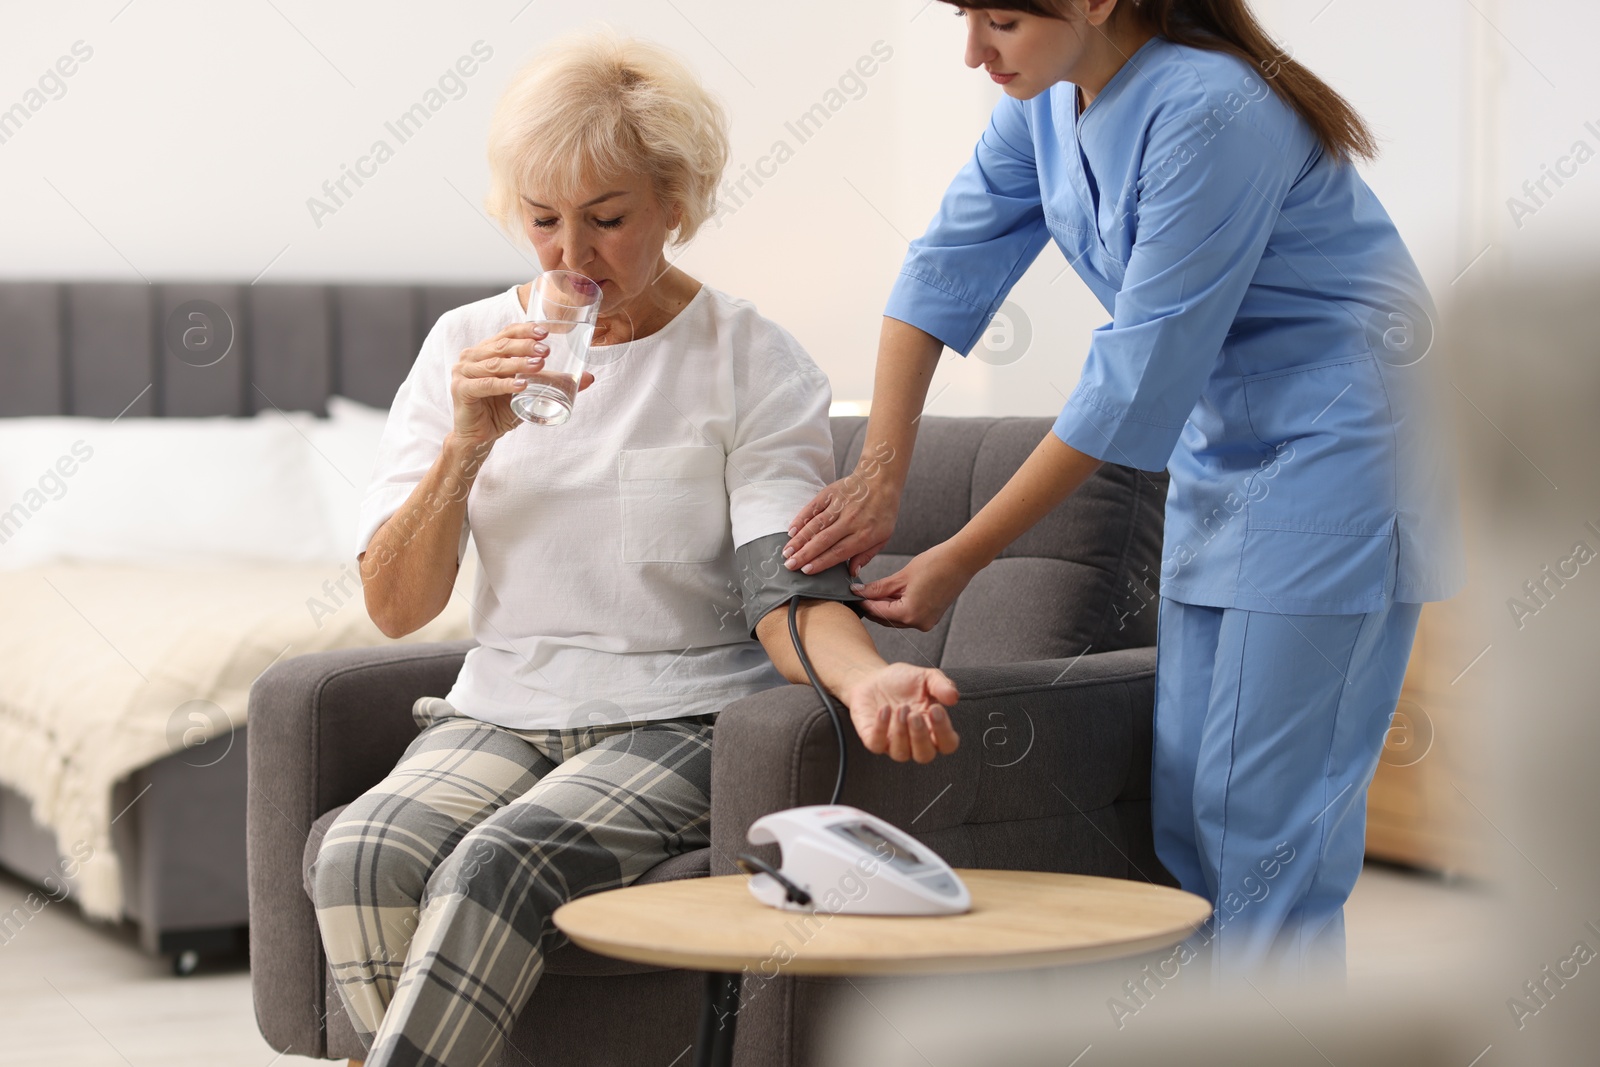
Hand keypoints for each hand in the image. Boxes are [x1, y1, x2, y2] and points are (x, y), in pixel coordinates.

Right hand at [450, 323, 596, 445]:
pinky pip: (486, 385)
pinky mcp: (461, 390)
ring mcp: (463, 372)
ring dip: (518, 364)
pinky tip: (521, 385)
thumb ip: (554, 382)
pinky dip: (505, 385)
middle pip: (501, 345)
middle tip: (546, 350)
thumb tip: (590, 378)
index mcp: (486, 350)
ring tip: (539, 365)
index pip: (507, 333)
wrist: (480, 436)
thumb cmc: (501, 410)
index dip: (525, 330)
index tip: (546, 332)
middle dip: (526, 346)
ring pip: (495, 364)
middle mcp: (472, 356)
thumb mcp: (531, 391)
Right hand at [783, 441, 900, 577]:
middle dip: (804, 554)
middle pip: (823, 540)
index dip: (821, 562)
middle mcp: (850, 521)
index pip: (839, 552)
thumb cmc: (883, 511)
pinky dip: (801, 519)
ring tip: (787, 552)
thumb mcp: (884, 536)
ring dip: (799, 539)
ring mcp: (839, 506)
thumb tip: (852, 573)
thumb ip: (867, 555)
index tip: (806, 571)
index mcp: (864, 534)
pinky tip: (791, 530)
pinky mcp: (831, 494)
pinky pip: (813, 508)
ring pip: (816, 525)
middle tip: (789, 565)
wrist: (881, 479)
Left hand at [839, 663, 959, 762]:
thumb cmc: (902, 682)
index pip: (947, 744)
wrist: (873, 678)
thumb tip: (953, 696)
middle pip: (925, 755)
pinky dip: (881, 728)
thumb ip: (942, 685)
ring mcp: (893, 744)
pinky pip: (877, 745)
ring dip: (902, 732)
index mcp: (933, 729)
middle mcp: (915, 741)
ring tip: (901, 708)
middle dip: (920, 736)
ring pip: (901, 753)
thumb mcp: (926, 677)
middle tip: (915, 715)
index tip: (936, 709)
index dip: (944, 731)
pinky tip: (884, 709)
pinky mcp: (873, 740)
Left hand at [852, 543, 974, 631]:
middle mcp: (919, 623)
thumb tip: (859, 591)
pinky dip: (898, 606)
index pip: (878, 611)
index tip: (852, 593)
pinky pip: (909, 614)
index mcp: (910, 614)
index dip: (863, 602)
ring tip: (875, 590)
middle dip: (873, 605)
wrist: (962, 560)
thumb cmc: (936, 563)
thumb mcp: (902, 576)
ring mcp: (927, 622)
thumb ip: (879, 587)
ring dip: (885, 606)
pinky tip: (892, 593)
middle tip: (860, 592)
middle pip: (886, 618)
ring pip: (897, 617)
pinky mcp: (932, 617)